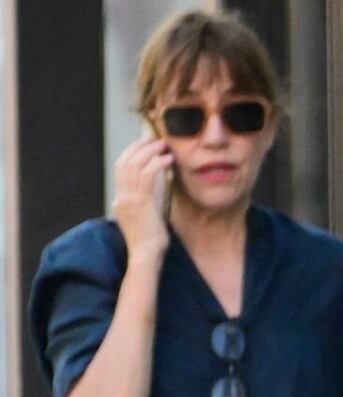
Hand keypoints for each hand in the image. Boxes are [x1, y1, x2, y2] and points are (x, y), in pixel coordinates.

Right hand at [112, 137, 174, 258]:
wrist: (146, 257)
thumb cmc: (151, 244)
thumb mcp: (146, 219)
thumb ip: (147, 203)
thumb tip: (155, 193)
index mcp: (120, 201)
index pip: (121, 168)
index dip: (132, 153)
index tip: (145, 145)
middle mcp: (122, 197)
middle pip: (125, 162)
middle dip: (139, 147)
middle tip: (154, 139)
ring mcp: (129, 199)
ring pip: (135, 165)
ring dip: (150, 152)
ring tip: (163, 145)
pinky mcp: (140, 202)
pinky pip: (147, 175)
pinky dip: (157, 163)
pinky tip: (168, 159)